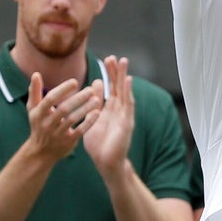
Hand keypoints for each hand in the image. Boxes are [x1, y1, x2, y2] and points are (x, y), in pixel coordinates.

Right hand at [26, 73, 100, 162]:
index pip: (50, 99)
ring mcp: (57, 134)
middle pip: (63, 109)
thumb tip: (36, 74)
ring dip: (85, 109)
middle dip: (78, 99)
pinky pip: (79, 131)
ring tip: (97, 99)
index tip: (75, 81)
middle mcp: (47, 124)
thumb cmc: (39, 124)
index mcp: (38, 113)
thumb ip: (35, 91)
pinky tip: (97, 112)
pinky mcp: (67, 142)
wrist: (40, 153)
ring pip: (72, 120)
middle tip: (91, 89)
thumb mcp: (33, 109)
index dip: (62, 90)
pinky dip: (88, 122)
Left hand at [83, 56, 134, 182]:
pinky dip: (128, 92)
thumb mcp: (93, 119)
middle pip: (118, 86)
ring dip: (123, 76)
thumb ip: (95, 103)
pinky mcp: (127, 122)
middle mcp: (118, 109)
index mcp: (109, 109)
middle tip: (114, 57)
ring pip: (124, 92)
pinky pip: (128, 104)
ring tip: (123, 62)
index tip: (107, 60)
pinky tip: (127, 81)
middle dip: (116, 72)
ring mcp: (124, 115)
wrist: (106, 163)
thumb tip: (94, 84)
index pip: (110, 87)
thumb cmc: (99, 144)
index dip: (109, 74)